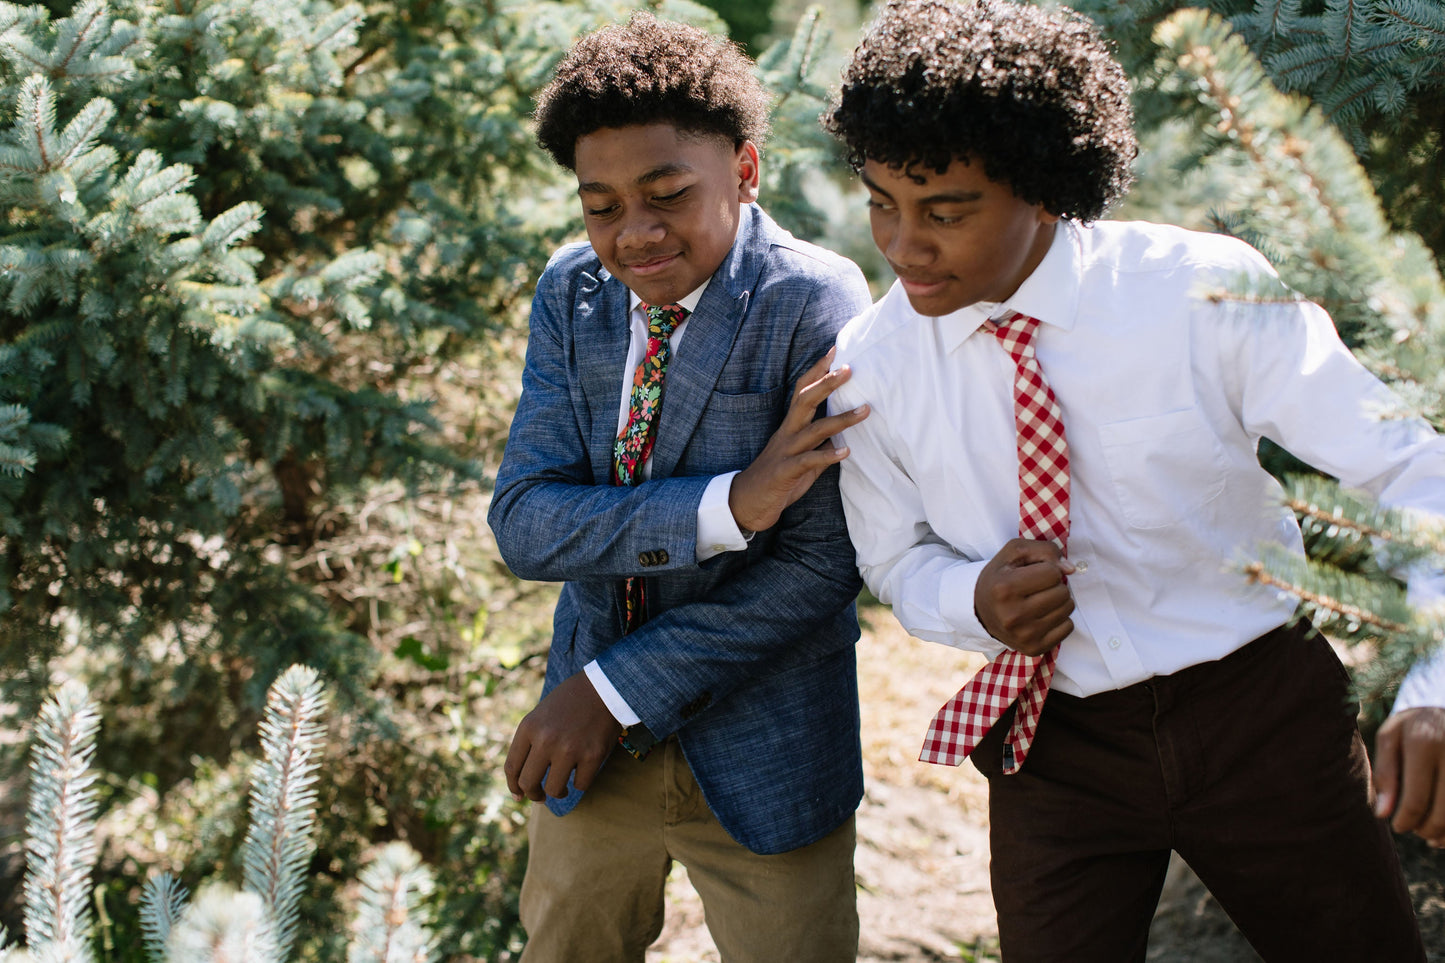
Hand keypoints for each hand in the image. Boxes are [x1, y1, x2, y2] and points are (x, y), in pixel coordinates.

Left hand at [503, 671, 622, 802]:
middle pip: (528, 783)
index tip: (518, 795)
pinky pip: (580, 785)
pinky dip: (580, 781)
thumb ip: (530, 742)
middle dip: (533, 795)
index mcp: (529, 727)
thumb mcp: (540, 714)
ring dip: (558, 792)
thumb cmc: (570, 701)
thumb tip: (521, 784)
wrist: (604, 686)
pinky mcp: (592, 755)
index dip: (513, 786)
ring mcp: (569, 749)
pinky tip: (582, 771)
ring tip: (562, 788)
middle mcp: (546, 740)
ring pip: (554, 789)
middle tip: (540, 796)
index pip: (512, 767)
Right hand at [728, 347, 869, 532]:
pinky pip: (809, 461)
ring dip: (841, 420)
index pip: (803, 391)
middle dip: (827, 383)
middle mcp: (787, 433)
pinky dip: (828, 456)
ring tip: (865, 410)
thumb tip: (841, 441)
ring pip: (814, 429)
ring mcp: (785, 451)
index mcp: (790, 427)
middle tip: (849, 368)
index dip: (818, 371)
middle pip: (806, 401)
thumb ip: (819, 448)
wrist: (746, 504)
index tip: (835, 351)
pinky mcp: (785, 472)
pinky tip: (846, 452)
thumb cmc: (777, 481)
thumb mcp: (802, 461)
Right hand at [975, 538, 1075, 655]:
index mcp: (1005, 588)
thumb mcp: (1015, 553)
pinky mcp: (1033, 648)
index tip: (1033, 574)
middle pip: (1063, 593)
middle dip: (1055, 585)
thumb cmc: (1001, 577)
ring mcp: (1023, 635)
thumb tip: (1071, 569)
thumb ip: (1045, 550)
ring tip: (1041, 600)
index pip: (1053, 573)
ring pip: (1067, 610)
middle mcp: (1012, 615)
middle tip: (1038, 588)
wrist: (980, 610)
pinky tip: (1043, 616)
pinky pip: (1068, 628)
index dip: (1047, 569)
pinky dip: (1060, 620)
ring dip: (1059, 601)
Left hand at [1373, 706, 1444, 845]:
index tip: (1398, 826)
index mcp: (1424, 744)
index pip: (1415, 800)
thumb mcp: (1391, 737)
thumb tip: (1381, 813)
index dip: (1405, 822)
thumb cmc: (1414, 724)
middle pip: (1442, 814)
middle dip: (1425, 830)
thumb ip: (1385, 774)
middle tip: (1416, 829)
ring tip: (1432, 834)